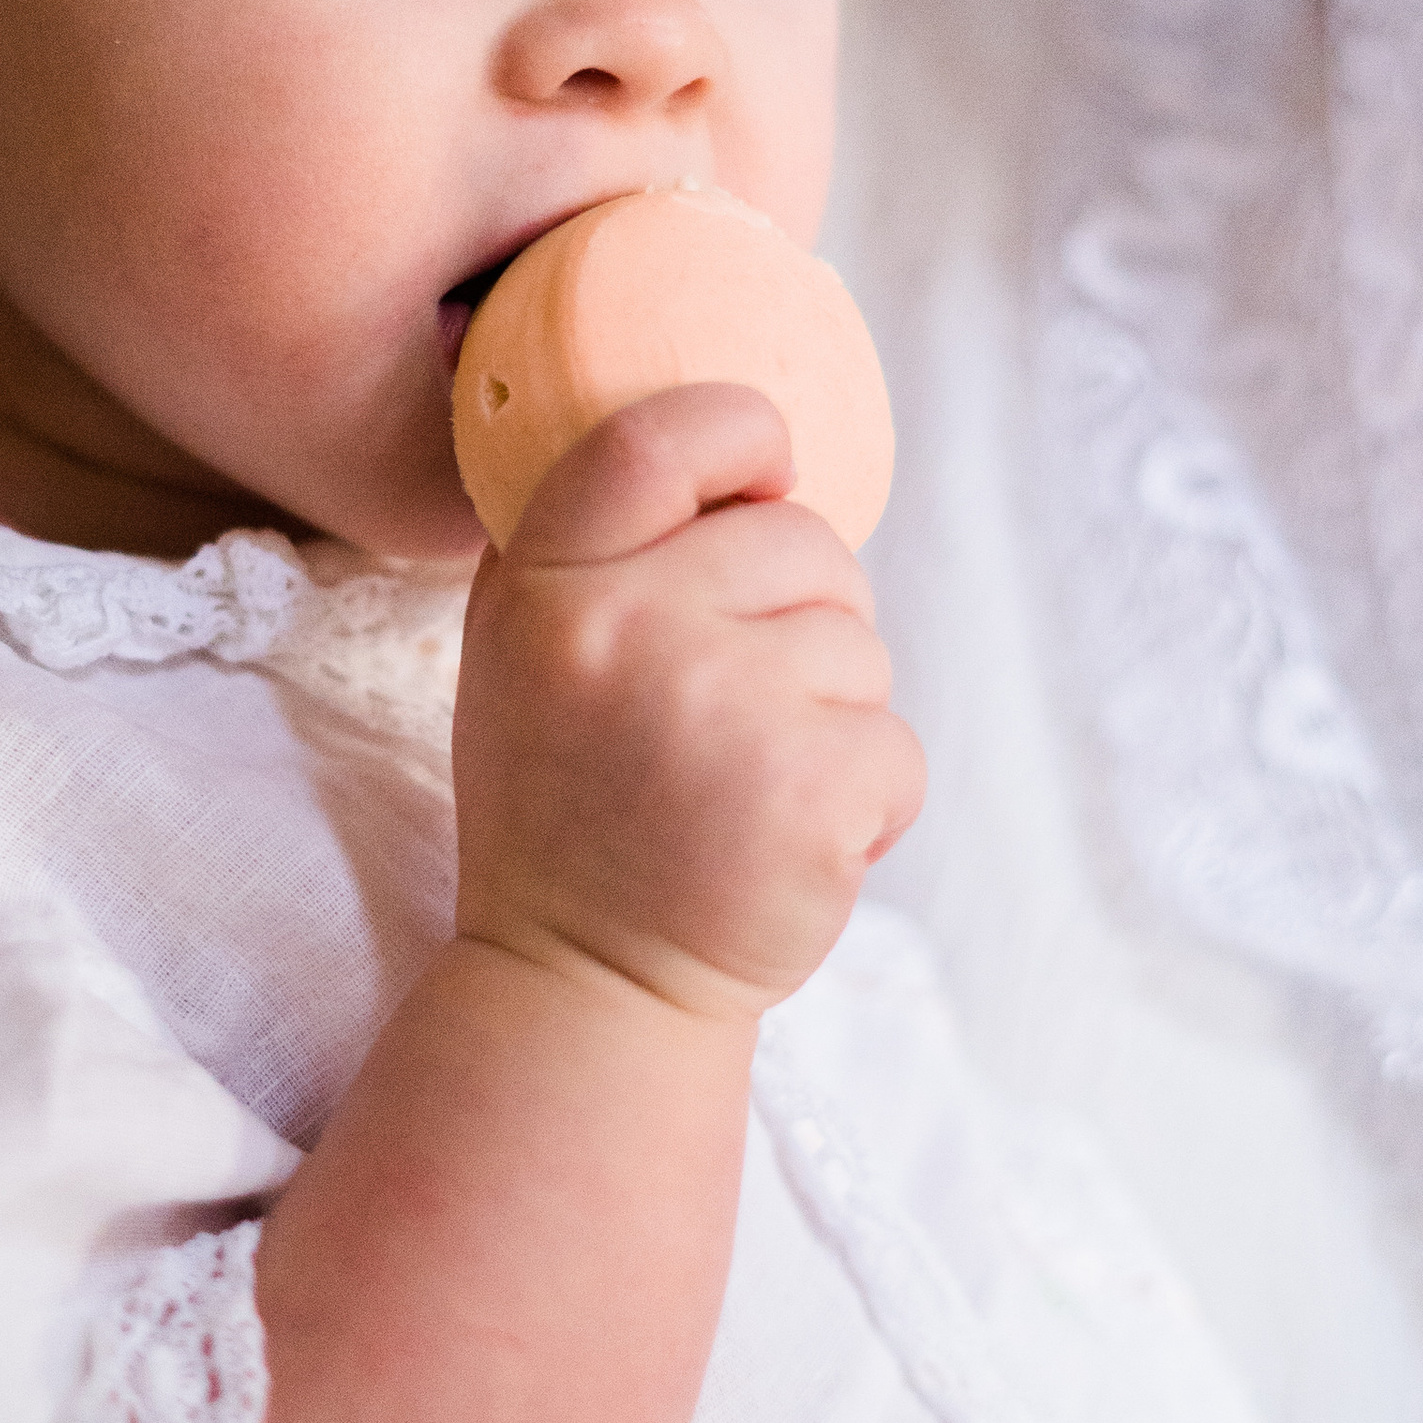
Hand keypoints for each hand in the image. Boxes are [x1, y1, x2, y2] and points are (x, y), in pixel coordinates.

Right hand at [453, 380, 924, 1024]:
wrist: (584, 986)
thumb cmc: (568, 805)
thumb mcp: (524, 653)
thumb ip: (593, 544)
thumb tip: (719, 447)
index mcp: (552, 584)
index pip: (665, 437)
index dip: (744, 436)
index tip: (766, 475)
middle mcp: (632, 630)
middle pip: (805, 542)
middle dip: (802, 615)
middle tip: (730, 713)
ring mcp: (725, 709)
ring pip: (861, 648)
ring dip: (833, 717)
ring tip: (746, 789)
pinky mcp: (812, 792)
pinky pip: (897, 745)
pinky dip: (869, 801)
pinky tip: (790, 844)